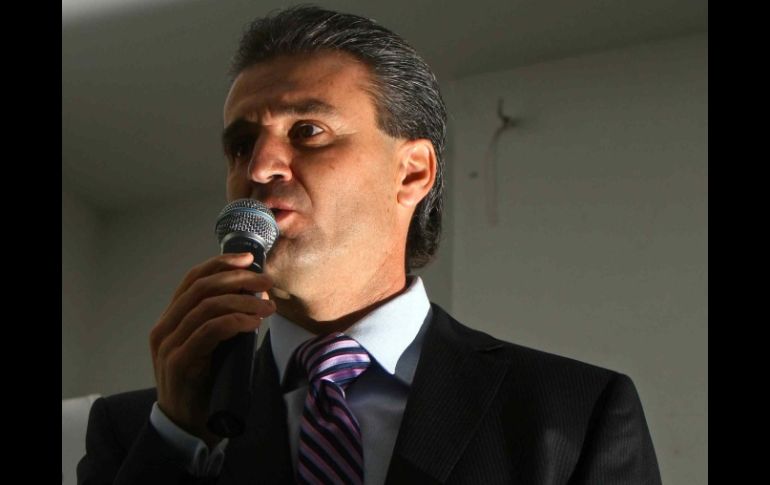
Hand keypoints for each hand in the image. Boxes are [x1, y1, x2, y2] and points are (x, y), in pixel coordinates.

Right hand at [149, 252, 275, 446]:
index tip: (248, 258)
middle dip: (237, 279)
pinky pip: (209, 331)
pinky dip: (234, 321)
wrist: (189, 425)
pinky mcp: (179, 362)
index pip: (193, 279)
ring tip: (268, 308)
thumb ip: (224, 321)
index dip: (220, 263)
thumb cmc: (207, 383)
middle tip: (266, 283)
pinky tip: (253, 323)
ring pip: (206, 307)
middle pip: (201, 287)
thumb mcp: (214, 345)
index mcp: (172, 319)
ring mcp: (169, 345)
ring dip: (243, 302)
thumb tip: (256, 295)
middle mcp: (165, 327)